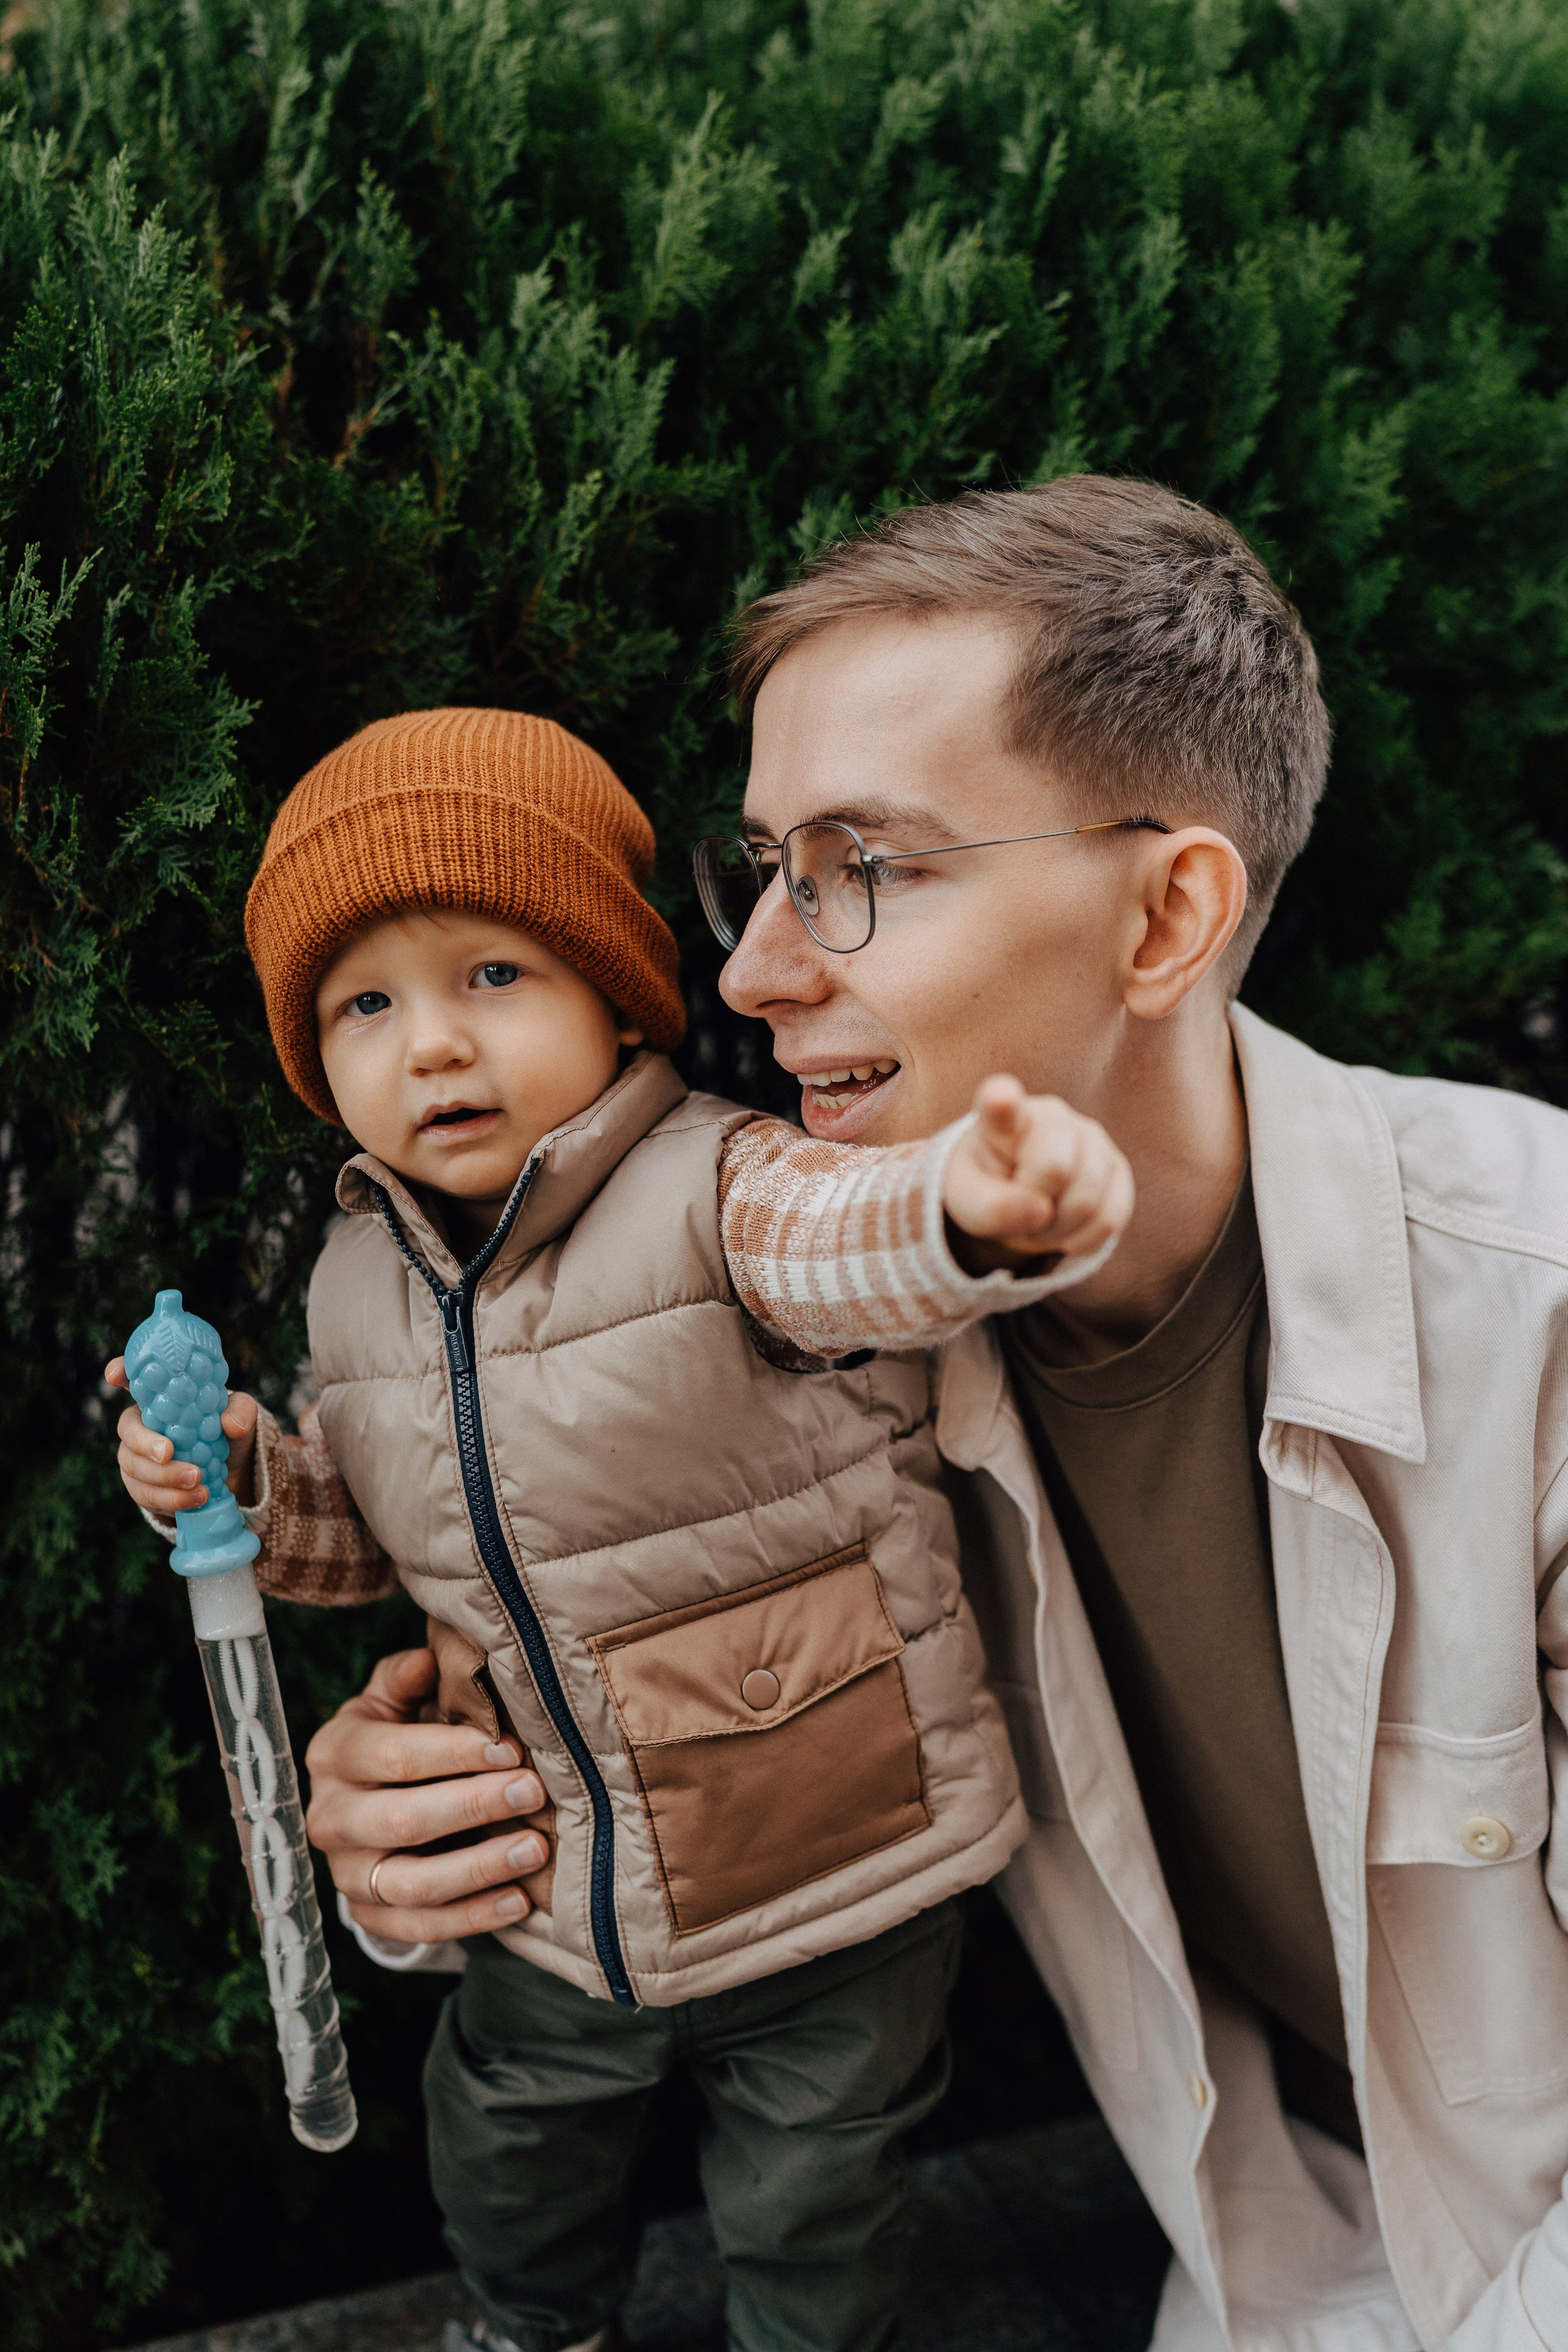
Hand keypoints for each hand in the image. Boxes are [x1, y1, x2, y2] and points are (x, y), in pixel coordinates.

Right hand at [105, 1357, 258, 1513]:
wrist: (229, 1473)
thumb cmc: (227, 1431)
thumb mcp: (241, 1415)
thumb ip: (240, 1411)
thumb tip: (230, 1424)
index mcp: (160, 1398)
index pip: (133, 1379)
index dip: (120, 1372)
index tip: (114, 1375)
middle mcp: (142, 1425)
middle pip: (128, 1431)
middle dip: (145, 1443)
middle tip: (169, 1452)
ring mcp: (137, 1458)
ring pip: (134, 1468)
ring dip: (164, 1478)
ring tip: (198, 1483)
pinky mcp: (142, 1487)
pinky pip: (145, 1495)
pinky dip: (170, 1500)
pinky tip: (196, 1499)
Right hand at [303, 1648, 550, 1944]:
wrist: (369, 1801)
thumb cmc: (397, 1736)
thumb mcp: (393, 1700)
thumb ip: (407, 1676)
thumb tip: (427, 1660)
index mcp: (335, 1754)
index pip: (392, 1755)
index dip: (453, 1753)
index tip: (511, 1748)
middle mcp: (330, 1818)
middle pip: (402, 1819)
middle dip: (473, 1805)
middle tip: (533, 1791)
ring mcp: (346, 1874)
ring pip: (410, 1884)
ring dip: (478, 1869)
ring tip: (535, 1850)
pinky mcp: (369, 1917)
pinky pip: (417, 1929)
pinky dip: (470, 1920)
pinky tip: (516, 1901)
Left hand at [942, 1076, 1133, 1272]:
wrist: (1020, 1195)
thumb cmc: (988, 1191)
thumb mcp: (970, 1204)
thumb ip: (992, 1207)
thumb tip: (1041, 1209)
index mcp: (1001, 1120)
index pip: (1000, 1104)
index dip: (1001, 1101)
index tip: (1000, 1097)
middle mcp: (1052, 1116)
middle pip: (1055, 1168)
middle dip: (1036, 1207)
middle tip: (1020, 1210)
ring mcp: (1090, 1137)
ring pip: (1087, 1198)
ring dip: (1058, 1228)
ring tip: (1040, 1220)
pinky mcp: (1116, 1167)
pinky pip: (1110, 1217)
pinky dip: (1083, 1238)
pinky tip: (1066, 1229)